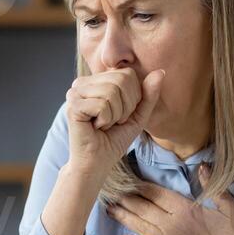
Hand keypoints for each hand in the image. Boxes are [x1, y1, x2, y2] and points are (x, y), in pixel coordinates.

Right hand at [64, 67, 164, 181]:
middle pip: (121, 80)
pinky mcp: (73, 106)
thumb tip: (161, 72)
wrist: (97, 163)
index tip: (121, 114)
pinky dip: (106, 120)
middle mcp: (82, 82)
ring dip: (115, 115)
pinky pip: (102, 105)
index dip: (133, 98)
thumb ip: (148, 94)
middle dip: (126, 106)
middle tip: (113, 121)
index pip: (127, 74)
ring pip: (112, 92)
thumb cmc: (114, 139)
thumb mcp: (138, 115)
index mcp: (96, 80)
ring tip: (104, 124)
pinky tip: (95, 127)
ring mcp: (75, 93)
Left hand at [105, 163, 233, 234]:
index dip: (140, 186)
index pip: (155, 193)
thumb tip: (202, 166)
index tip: (128, 179)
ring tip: (109, 209)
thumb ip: (213, 185)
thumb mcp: (229, 206)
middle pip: (142, 208)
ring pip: (139, 227)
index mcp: (184, 209)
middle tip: (110, 192)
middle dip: (125, 199)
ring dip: (123, 217)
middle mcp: (170, 225)